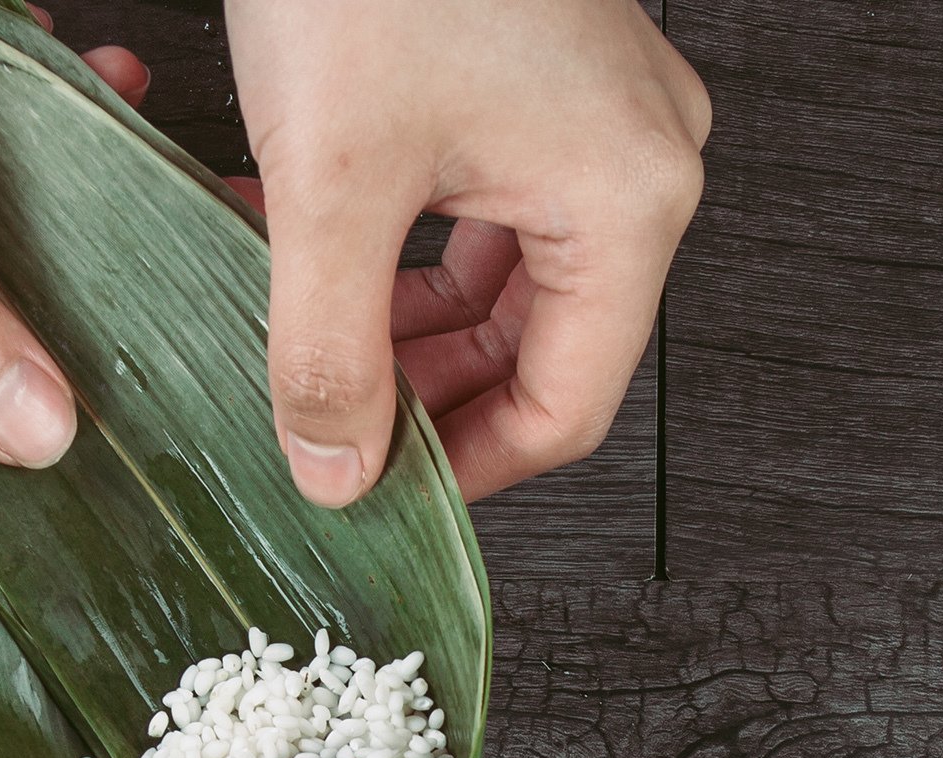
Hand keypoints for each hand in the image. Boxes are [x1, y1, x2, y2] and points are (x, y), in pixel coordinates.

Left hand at [222, 0, 708, 507]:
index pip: (567, 405)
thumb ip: (328, 344)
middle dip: (426, 393)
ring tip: (308, 334)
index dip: (470, 469)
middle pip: (539, 346)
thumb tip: (336, 465)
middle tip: (333, 424)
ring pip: (504, 278)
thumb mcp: (333, 178)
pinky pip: (487, 204)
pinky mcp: (541, 75)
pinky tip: (322, 248)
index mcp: (626, 197)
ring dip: (403, 321)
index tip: (386, 496)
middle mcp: (634, 158)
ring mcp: (596, 112)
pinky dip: (406, 244)